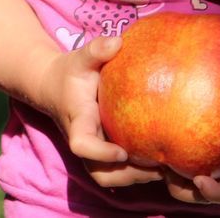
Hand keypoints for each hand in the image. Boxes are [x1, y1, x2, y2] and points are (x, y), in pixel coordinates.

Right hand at [36, 36, 163, 187]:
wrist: (53, 87)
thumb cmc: (71, 72)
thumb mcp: (80, 58)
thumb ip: (96, 50)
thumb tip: (118, 41)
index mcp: (78, 120)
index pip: (82, 145)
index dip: (101, 153)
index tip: (122, 151)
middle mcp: (83, 142)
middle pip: (100, 174)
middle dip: (127, 175)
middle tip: (157, 164)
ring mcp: (92, 152)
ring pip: (110, 179)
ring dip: (137, 177)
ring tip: (166, 166)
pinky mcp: (101, 155)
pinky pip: (118, 174)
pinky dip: (139, 173)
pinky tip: (163, 162)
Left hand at [165, 100, 219, 204]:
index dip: (217, 193)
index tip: (199, 180)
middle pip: (210, 195)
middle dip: (186, 191)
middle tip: (164, 172)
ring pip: (200, 183)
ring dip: (178, 177)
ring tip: (155, 161)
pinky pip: (200, 163)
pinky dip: (183, 157)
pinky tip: (164, 140)